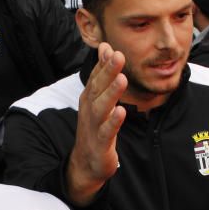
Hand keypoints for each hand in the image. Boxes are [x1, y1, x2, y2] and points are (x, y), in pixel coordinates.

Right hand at [66, 42, 127, 205]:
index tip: (110, 47)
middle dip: (107, 72)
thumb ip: (102, 73)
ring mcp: (94, 126)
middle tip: (118, 55)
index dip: (102, 63)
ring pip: (102, 107)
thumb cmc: (95, 127)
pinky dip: (113, 121)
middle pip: (98, 88)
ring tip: (122, 79)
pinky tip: (121, 112)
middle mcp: (89, 109)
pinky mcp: (101, 142)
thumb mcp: (97, 98)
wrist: (86, 162)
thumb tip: (106, 46)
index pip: (96, 77)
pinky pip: (107, 131)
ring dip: (111, 93)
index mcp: (89, 98)